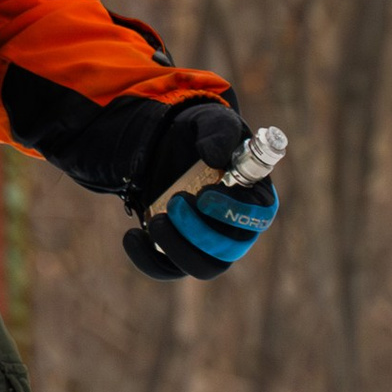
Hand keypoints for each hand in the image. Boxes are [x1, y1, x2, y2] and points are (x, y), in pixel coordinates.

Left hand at [123, 105, 280, 281]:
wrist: (167, 143)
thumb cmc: (201, 134)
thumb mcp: (211, 121)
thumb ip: (220, 132)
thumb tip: (217, 157)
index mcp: (254, 196)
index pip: (260, 217)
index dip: (236, 212)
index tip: (206, 195)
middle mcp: (235, 227)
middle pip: (230, 250)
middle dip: (200, 231)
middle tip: (175, 201)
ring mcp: (207, 244)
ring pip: (203, 267)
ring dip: (178, 248)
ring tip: (156, 220)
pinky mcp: (178, 251)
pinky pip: (167, 271)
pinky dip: (148, 260)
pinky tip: (132, 235)